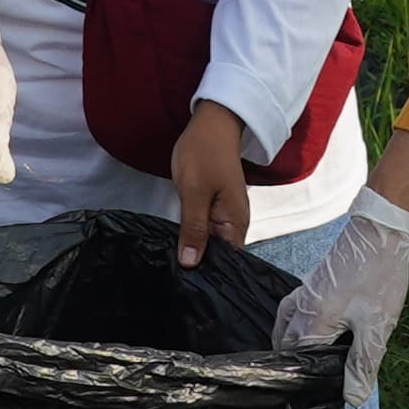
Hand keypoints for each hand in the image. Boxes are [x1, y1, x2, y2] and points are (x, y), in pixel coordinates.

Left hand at [171, 101, 251, 266]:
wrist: (212, 124)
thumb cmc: (204, 154)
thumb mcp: (194, 193)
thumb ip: (194, 230)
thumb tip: (190, 264)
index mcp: (236, 224)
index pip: (226, 263)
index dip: (207, 273)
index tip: (186, 284)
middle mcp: (234, 224)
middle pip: (218, 256)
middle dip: (198, 265)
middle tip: (173, 278)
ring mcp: (225, 216)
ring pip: (210, 244)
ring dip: (193, 250)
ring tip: (172, 267)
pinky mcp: (214, 208)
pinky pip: (205, 231)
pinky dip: (193, 236)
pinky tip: (178, 244)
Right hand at [269, 190, 408, 404]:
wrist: (381, 232)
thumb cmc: (379, 278)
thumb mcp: (376, 327)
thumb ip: (362, 365)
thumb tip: (351, 398)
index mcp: (313, 320)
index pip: (298, 360)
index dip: (307, 379)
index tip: (316, 394)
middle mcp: (301, 306)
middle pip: (285, 343)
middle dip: (292, 363)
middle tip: (308, 382)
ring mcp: (304, 291)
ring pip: (284, 324)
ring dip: (289, 343)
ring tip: (302, 360)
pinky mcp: (313, 281)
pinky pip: (292, 309)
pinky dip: (294, 324)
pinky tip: (310, 328)